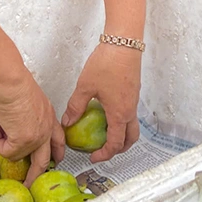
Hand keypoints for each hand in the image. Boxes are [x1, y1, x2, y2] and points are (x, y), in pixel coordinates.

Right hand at [0, 70, 63, 186]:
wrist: (10, 81)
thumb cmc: (14, 83)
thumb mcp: (28, 100)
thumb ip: (26, 115)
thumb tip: (11, 127)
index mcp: (49, 116)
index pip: (58, 139)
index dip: (55, 152)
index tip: (53, 160)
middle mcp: (47, 129)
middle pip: (45, 159)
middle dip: (36, 174)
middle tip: (29, 183)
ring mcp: (37, 137)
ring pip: (18, 156)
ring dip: (2, 144)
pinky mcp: (23, 142)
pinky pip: (5, 152)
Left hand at [62, 43, 141, 162]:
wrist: (124, 42)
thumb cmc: (107, 63)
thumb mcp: (85, 86)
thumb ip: (76, 106)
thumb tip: (67, 122)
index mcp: (119, 113)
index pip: (115, 144)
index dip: (104, 155)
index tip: (93, 158)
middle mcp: (130, 110)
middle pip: (130, 139)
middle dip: (118, 149)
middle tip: (102, 151)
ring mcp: (133, 100)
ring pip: (132, 126)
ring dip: (121, 135)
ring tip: (104, 135)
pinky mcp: (133, 91)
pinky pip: (130, 114)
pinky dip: (121, 121)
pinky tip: (106, 113)